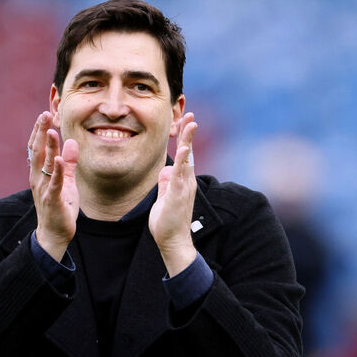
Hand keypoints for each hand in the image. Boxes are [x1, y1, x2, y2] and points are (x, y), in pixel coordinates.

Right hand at [28, 111, 79, 261]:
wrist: (54, 234)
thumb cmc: (60, 207)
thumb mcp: (67, 182)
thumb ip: (69, 163)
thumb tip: (72, 143)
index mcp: (39, 173)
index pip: (36, 148)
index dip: (39, 131)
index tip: (45, 114)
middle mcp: (37, 179)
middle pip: (36, 151)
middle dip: (40, 132)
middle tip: (44, 114)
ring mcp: (43, 189)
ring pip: (44, 164)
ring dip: (47, 147)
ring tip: (50, 130)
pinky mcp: (53, 200)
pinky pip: (54, 183)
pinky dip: (57, 171)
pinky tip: (59, 159)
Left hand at [149, 113, 197, 276]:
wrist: (172, 242)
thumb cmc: (168, 222)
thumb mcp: (165, 197)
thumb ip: (166, 183)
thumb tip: (166, 171)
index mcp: (183, 181)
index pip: (186, 155)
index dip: (185, 138)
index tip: (185, 121)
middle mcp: (187, 181)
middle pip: (190, 152)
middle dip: (189, 133)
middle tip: (190, 114)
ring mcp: (183, 188)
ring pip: (188, 160)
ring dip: (189, 141)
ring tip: (190, 123)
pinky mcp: (178, 195)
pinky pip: (181, 175)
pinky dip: (183, 161)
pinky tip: (185, 149)